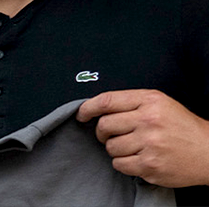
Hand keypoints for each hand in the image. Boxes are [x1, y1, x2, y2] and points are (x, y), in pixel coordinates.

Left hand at [77, 89, 208, 187]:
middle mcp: (149, 121)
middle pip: (104, 126)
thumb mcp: (161, 104)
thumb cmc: (183, 127)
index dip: (87, 108)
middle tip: (112, 135)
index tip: (82, 115)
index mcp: (150, 101)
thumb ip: (131, 103)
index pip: (106, 101)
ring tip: (133, 147)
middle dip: (103, 133)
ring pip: (110, 147)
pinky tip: (138, 159)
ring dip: (116, 149)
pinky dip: (124, 163)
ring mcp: (150, 144)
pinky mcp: (150, 165)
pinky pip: (119, 164)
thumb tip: (97, 109)